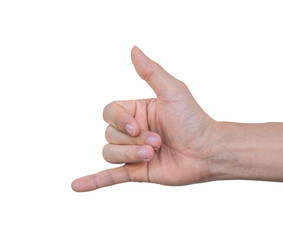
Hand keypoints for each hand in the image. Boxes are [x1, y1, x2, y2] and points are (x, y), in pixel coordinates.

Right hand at [72, 46, 218, 191]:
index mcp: (137, 111)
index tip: (138, 126)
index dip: (119, 120)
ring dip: (130, 154)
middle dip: (132, 139)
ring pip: (109, 153)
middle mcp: (133, 131)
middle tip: (158, 141)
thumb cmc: (193, 120)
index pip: (110, 112)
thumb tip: (133, 49)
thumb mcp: (172, 91)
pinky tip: (76, 186)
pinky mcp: (136, 171)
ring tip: (153, 154)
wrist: (207, 152)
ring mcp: (133, 152)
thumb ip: (151, 72)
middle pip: (109, 133)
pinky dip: (93, 181)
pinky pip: (109, 176)